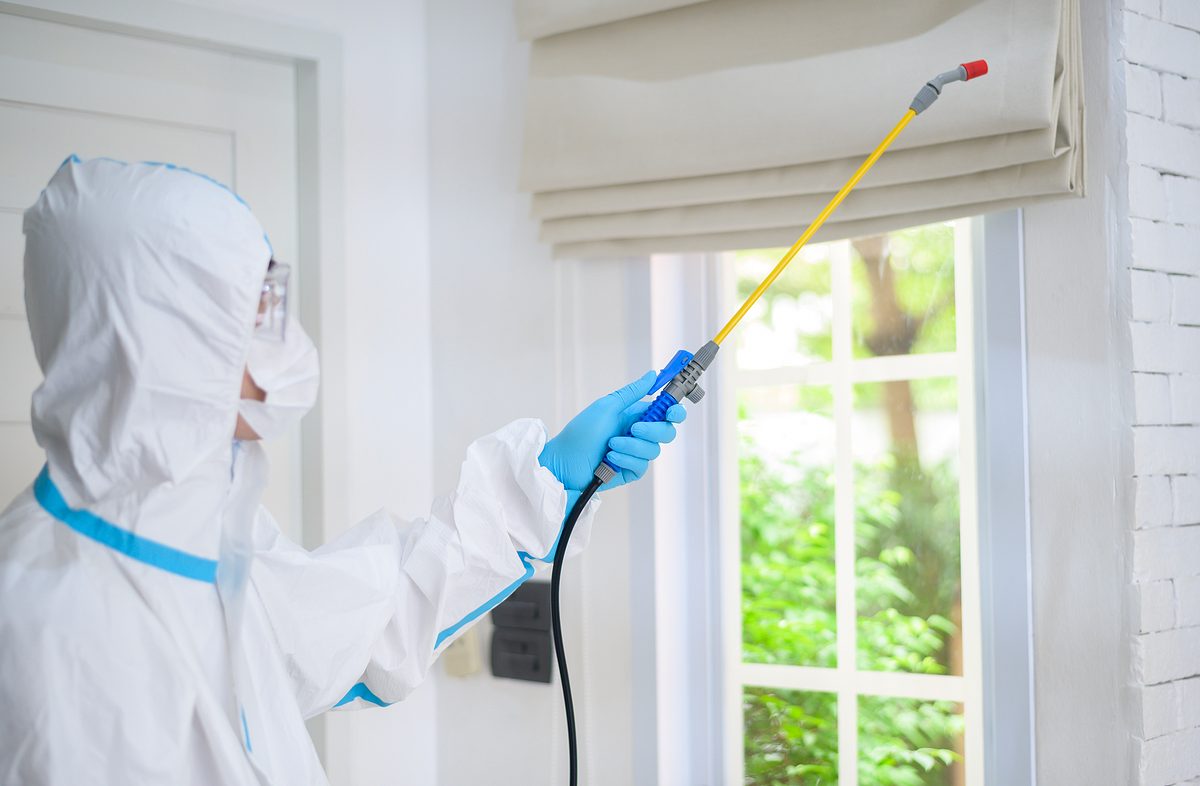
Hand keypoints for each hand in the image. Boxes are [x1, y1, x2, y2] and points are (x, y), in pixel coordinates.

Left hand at [539, 371, 686, 490]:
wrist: (564, 462)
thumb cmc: (581, 432)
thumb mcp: (606, 407)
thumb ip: (632, 393)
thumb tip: (652, 375)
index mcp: (635, 415)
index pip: (665, 412)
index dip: (674, 411)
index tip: (672, 411)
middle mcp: (638, 433)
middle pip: (666, 432)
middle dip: (654, 430)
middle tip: (634, 428)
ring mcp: (635, 453)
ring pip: (653, 450)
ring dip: (632, 446)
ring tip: (610, 445)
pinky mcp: (630, 471)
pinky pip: (641, 465)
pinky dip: (626, 460)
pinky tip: (610, 459)